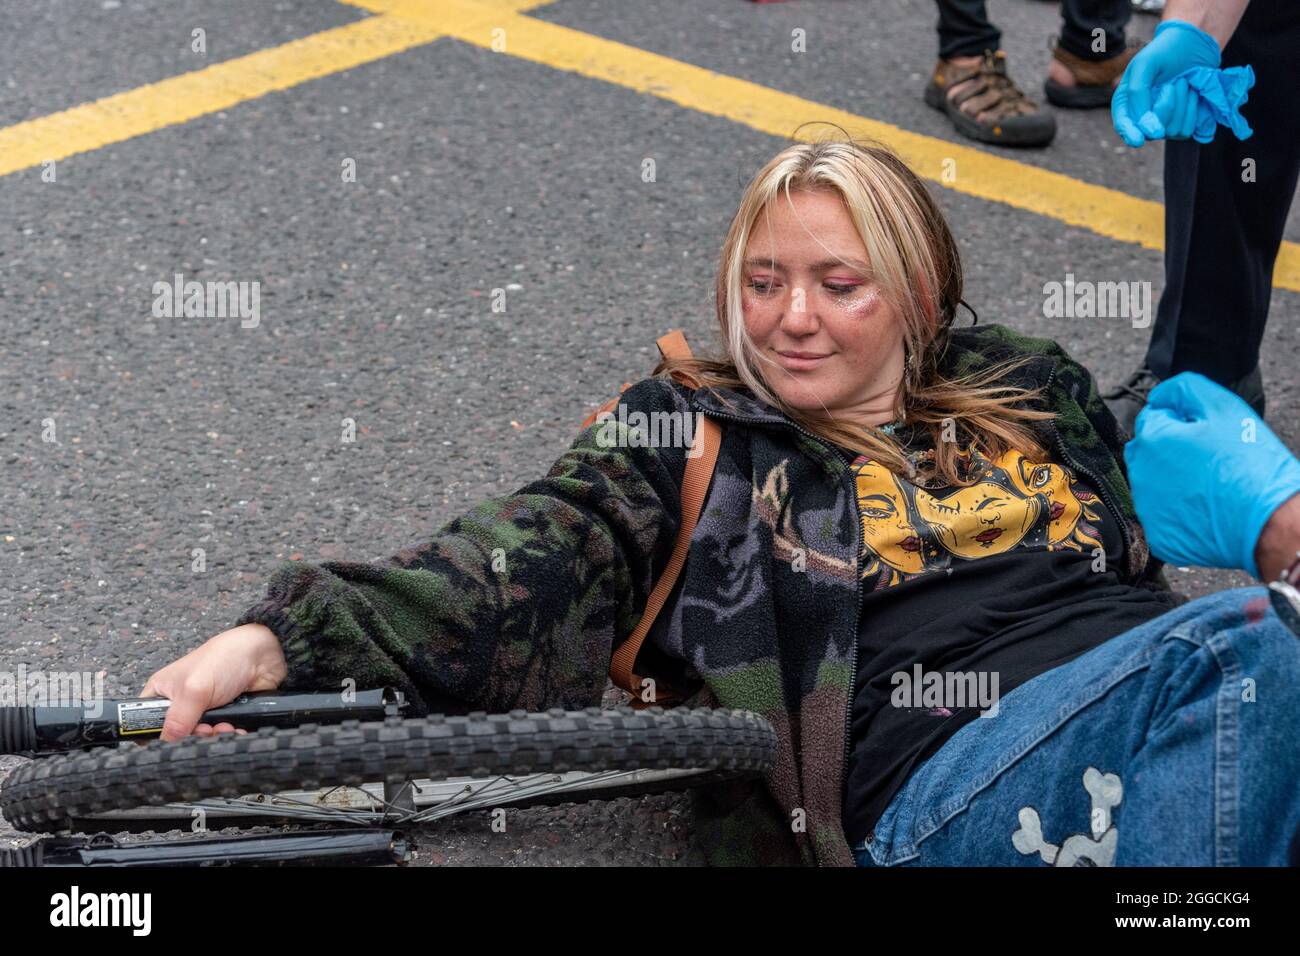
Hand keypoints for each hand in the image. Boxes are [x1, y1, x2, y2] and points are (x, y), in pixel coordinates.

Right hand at [139, 624, 288, 740]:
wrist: (264, 655)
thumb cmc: (224, 658)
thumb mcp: (195, 689)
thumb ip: (178, 718)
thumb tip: (166, 742)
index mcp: (163, 691)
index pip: (145, 720)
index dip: (155, 734)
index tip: (173, 737)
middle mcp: (180, 702)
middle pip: (176, 734)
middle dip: (193, 736)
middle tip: (205, 729)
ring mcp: (203, 709)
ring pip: (201, 737)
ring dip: (214, 736)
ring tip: (224, 726)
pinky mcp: (223, 715)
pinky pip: (221, 735)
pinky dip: (228, 735)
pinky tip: (235, 728)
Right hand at [1112, 19, 1219, 146]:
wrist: (1194, 45)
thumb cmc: (1165, 52)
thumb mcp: (1145, 65)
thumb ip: (1137, 93)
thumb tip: (1146, 127)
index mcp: (1125, 103)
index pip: (1123, 125)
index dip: (1129, 134)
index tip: (1138, 141)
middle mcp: (1141, 117)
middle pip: (1150, 131)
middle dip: (1166, 108)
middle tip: (1172, 85)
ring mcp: (1161, 124)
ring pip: (1171, 131)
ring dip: (1182, 104)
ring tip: (1182, 83)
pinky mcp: (1181, 125)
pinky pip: (1186, 130)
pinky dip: (1192, 110)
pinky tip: (1191, 94)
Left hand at [1125, 372, 1299, 578]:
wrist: (1271, 520)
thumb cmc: (1250, 462)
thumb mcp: (1223, 407)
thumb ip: (1184, 389)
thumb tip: (1160, 396)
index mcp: (1151, 439)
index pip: (1153, 418)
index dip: (1181, 421)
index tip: (1207, 433)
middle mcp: (1139, 475)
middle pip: (1149, 452)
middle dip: (1171, 449)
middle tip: (1211, 459)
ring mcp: (1147, 509)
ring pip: (1154, 485)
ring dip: (1174, 481)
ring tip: (1212, 485)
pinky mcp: (1159, 537)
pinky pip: (1163, 518)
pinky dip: (1180, 513)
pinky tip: (1207, 510)